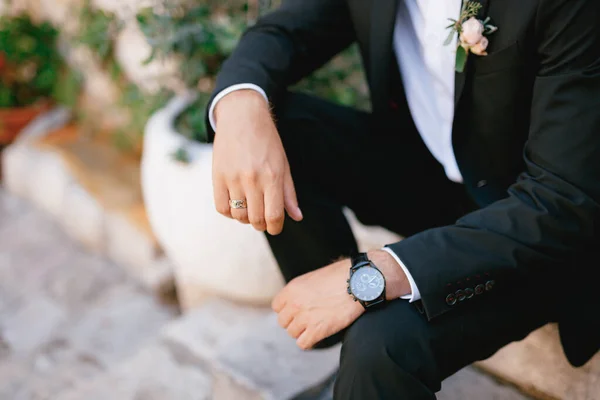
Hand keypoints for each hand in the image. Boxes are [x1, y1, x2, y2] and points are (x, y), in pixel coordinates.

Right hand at [212, 90, 302, 234]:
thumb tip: (297, 217)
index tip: (275, 227)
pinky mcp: (217, 176)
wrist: (242, 117)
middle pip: (256, 219)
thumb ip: (288, 193)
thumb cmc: (267, 142)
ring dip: (245, 218)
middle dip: (261, 224)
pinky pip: (221, 207)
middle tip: (263, 217)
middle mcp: (252, 179)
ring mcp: (233, 178)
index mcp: (272, 177)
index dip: (275, 228)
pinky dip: (229, 212)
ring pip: (238, 216)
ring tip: (250, 208)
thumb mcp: (283, 165)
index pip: (274, 216)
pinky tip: (235, 203)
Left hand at [272, 250, 409, 349]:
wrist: (359, 281)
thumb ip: (302, 290)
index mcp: (292, 288)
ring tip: (316, 326)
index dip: (288, 310)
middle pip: (283, 322)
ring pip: (292, 333)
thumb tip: (301, 300)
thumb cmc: (342, 276)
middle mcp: (294, 303)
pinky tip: (319, 335)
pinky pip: (303, 344)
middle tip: (309, 319)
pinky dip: (310, 341)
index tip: (298, 311)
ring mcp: (305, 318)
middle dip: (295, 322)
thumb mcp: (315, 277)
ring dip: (303, 332)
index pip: (277, 306)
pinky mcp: (318, 330)